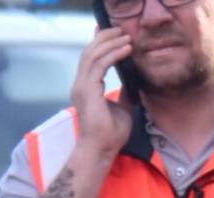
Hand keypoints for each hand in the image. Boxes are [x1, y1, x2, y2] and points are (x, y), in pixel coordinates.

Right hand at [71, 28, 135, 163]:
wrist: (102, 150)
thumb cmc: (110, 134)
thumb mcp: (122, 107)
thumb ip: (124, 92)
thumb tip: (133, 80)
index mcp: (86, 87)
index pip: (90, 58)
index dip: (101, 44)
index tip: (116, 35)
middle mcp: (80, 84)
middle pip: (89, 51)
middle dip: (105, 38)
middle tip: (122, 30)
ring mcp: (82, 87)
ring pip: (93, 55)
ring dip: (110, 43)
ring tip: (126, 37)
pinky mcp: (87, 91)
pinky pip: (100, 65)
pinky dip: (113, 55)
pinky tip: (126, 50)